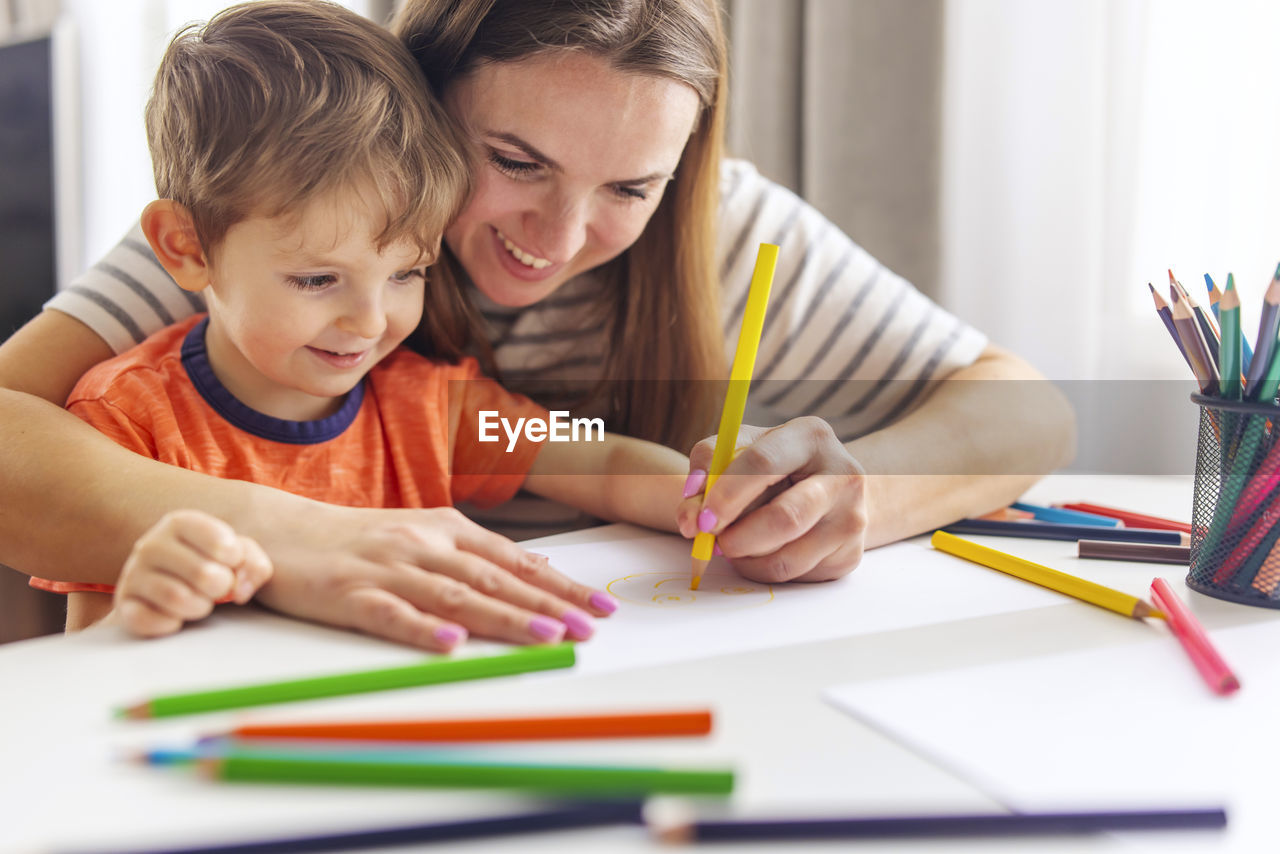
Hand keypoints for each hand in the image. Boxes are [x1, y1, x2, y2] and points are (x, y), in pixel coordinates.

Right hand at [114, 510, 272, 637]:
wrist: (170, 581)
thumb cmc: (210, 563)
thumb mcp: (237, 554)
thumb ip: (252, 564)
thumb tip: (240, 590)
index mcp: (180, 523)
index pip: (221, 543)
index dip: (235, 560)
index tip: (230, 563)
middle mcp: (151, 544)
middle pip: (204, 575)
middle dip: (221, 588)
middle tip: (217, 588)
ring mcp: (132, 574)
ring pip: (177, 599)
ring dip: (199, 608)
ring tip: (200, 602)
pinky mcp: (123, 603)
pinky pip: (145, 619)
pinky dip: (169, 623)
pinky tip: (175, 617)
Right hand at [251, 504, 617, 651]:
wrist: (284, 531)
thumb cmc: (361, 540)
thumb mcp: (425, 537)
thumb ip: (475, 557)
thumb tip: (535, 578)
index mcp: (447, 530)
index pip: (515, 561)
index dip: (560, 584)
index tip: (600, 606)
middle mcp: (425, 546)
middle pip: (496, 580)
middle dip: (548, 605)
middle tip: (590, 627)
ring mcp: (389, 570)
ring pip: (456, 596)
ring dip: (504, 617)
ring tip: (546, 636)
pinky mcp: (351, 595)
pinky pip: (391, 614)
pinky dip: (422, 629)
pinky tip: (450, 643)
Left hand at [676, 417, 866, 581]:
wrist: (831, 487)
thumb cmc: (775, 465)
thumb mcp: (741, 449)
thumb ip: (707, 468)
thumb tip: (690, 518)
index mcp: (810, 436)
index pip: (764, 463)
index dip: (726, 494)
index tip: (701, 520)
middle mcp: (843, 474)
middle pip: (785, 518)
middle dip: (739, 538)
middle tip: (713, 543)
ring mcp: (852, 517)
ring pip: (787, 558)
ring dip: (747, 559)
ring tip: (735, 544)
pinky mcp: (850, 554)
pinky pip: (795, 576)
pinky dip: (765, 570)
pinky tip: (762, 552)